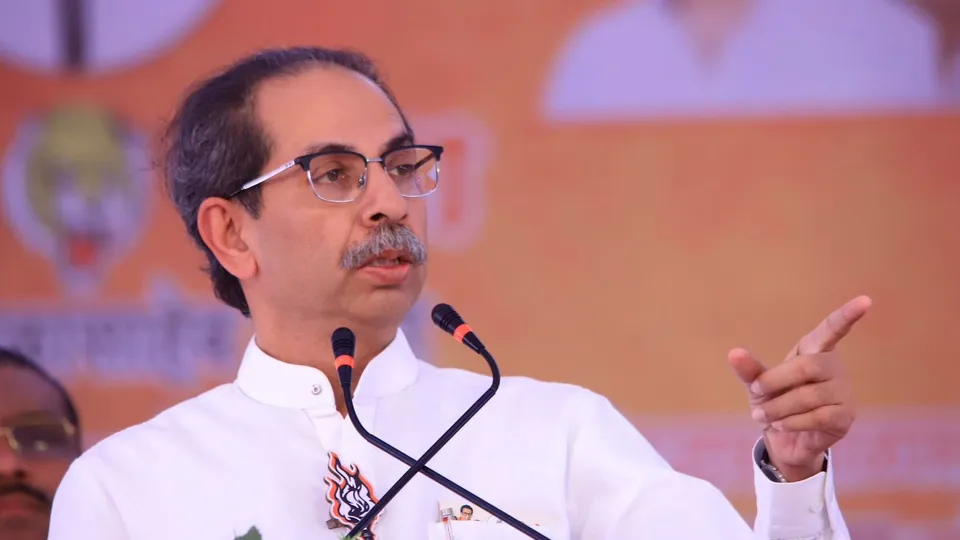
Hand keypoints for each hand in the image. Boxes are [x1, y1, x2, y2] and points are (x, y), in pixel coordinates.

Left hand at [728, 295, 871, 480]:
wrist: (784, 440)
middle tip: (756, 391)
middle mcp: (833, 367)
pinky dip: (791, 422)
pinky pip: (816, 417)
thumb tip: (734, 353)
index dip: (847, 316)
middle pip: (807, 366)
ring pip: (809, 396)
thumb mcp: (758, 385)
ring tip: (763, 415)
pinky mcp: (845, 416)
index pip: (831, 330)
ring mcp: (842, 392)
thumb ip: (749, 369)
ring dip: (778, 408)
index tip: (865, 300)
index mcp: (814, 351)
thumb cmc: (774, 402)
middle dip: (775, 381)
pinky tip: (781, 424)